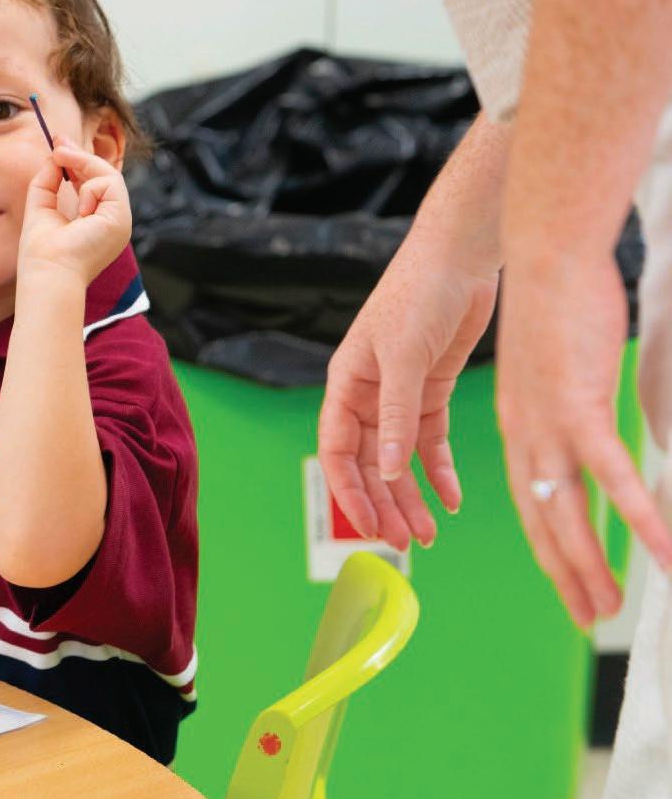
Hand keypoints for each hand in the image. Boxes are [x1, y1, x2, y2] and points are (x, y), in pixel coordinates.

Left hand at [18, 146, 131, 287]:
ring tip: (60, 159)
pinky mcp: (121, 218)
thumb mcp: (42, 206)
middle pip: (103, 175)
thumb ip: (48, 180)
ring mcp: (119, 220)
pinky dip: (87, 189)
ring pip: (107, 175)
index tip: (59, 143)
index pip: (94, 183)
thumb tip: (55, 154)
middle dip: (80, 155)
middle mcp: (111, 221)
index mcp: (95, 222)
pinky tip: (78, 208)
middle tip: (58, 140)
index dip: (78, 161)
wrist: (48, 273)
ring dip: (81, 165)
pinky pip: (108, 184)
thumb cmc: (42, 252)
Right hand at [319, 228, 497, 550]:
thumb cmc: (419, 293)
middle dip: (384, 504)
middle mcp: (368, 395)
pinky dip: (439, 472)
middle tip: (405, 544)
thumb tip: (387, 471)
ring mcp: (400, 395)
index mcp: (345, 384)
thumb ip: (395, 414)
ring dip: (411, 497)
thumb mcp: (404, 356)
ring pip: (399, 460)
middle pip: (369, 464)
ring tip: (428, 534)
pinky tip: (451, 500)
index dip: (349, 492)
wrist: (461, 255)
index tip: (368, 529)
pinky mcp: (432, 391)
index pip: (337, 451)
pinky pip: (430, 442)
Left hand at [495, 253, 671, 626]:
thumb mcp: (558, 367)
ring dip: (590, 565)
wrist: (545, 254)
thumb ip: (572, 404)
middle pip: (543, 520)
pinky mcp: (579, 408)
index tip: (565, 582)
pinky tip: (661, 553)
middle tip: (586, 616)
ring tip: (608, 608)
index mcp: (519, 426)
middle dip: (564, 573)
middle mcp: (525, 434)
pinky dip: (637, 518)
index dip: (547, 547)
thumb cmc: (559, 303)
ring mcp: (549, 425)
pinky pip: (612, 477)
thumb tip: (591, 427)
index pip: (529, 502)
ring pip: (568, 512)